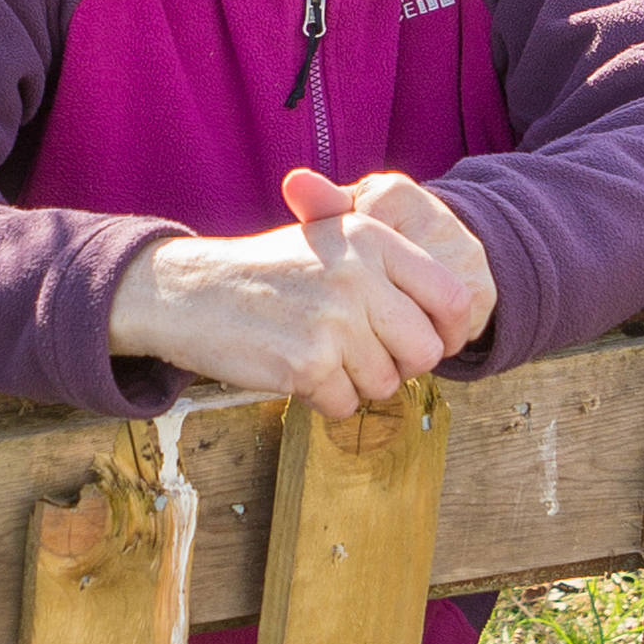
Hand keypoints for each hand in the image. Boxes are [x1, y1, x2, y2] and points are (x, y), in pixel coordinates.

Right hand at [107, 184, 472, 418]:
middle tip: (359, 353)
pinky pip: (346, 405)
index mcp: (372, 237)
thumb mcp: (330, 240)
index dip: (448, 330)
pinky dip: (325, 399)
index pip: (452, 295)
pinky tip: (295, 370)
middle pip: (424, 351)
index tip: (427, 341)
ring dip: (356, 383)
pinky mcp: (307, 363)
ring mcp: (333, 320)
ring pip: (385, 384)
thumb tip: (454, 320)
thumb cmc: (266, 271)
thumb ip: (390, 267)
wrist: (189, 291)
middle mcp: (359, 274)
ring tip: (318, 353)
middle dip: (399, 364)